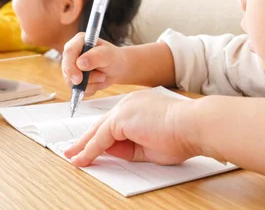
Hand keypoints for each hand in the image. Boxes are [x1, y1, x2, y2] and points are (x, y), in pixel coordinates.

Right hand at [61, 33, 127, 96]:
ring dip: (90, 84)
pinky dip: (89, 89)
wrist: (116, 68)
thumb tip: (80, 63)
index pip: (68, 53)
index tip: (78, 79)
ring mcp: (70, 67)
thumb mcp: (108, 54)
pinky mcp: (72, 79)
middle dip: (83, 79)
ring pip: (71, 83)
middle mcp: (71, 54)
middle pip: (67, 70)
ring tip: (102, 76)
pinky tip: (97, 83)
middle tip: (102, 77)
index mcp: (78, 42)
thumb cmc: (112, 57)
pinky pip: (76, 91)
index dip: (71, 67)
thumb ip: (95, 56)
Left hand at [64, 89, 198, 166]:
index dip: (101, 138)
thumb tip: (110, 152)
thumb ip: (129, 147)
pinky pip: (100, 139)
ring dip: (83, 146)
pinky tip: (81, 159)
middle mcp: (129, 104)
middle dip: (86, 140)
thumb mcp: (150, 146)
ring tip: (71, 157)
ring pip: (99, 131)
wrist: (192, 125)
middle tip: (72, 150)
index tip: (92, 149)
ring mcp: (124, 109)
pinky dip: (89, 151)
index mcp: (139, 107)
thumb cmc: (181, 136)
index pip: (115, 124)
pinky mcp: (121, 118)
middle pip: (102, 125)